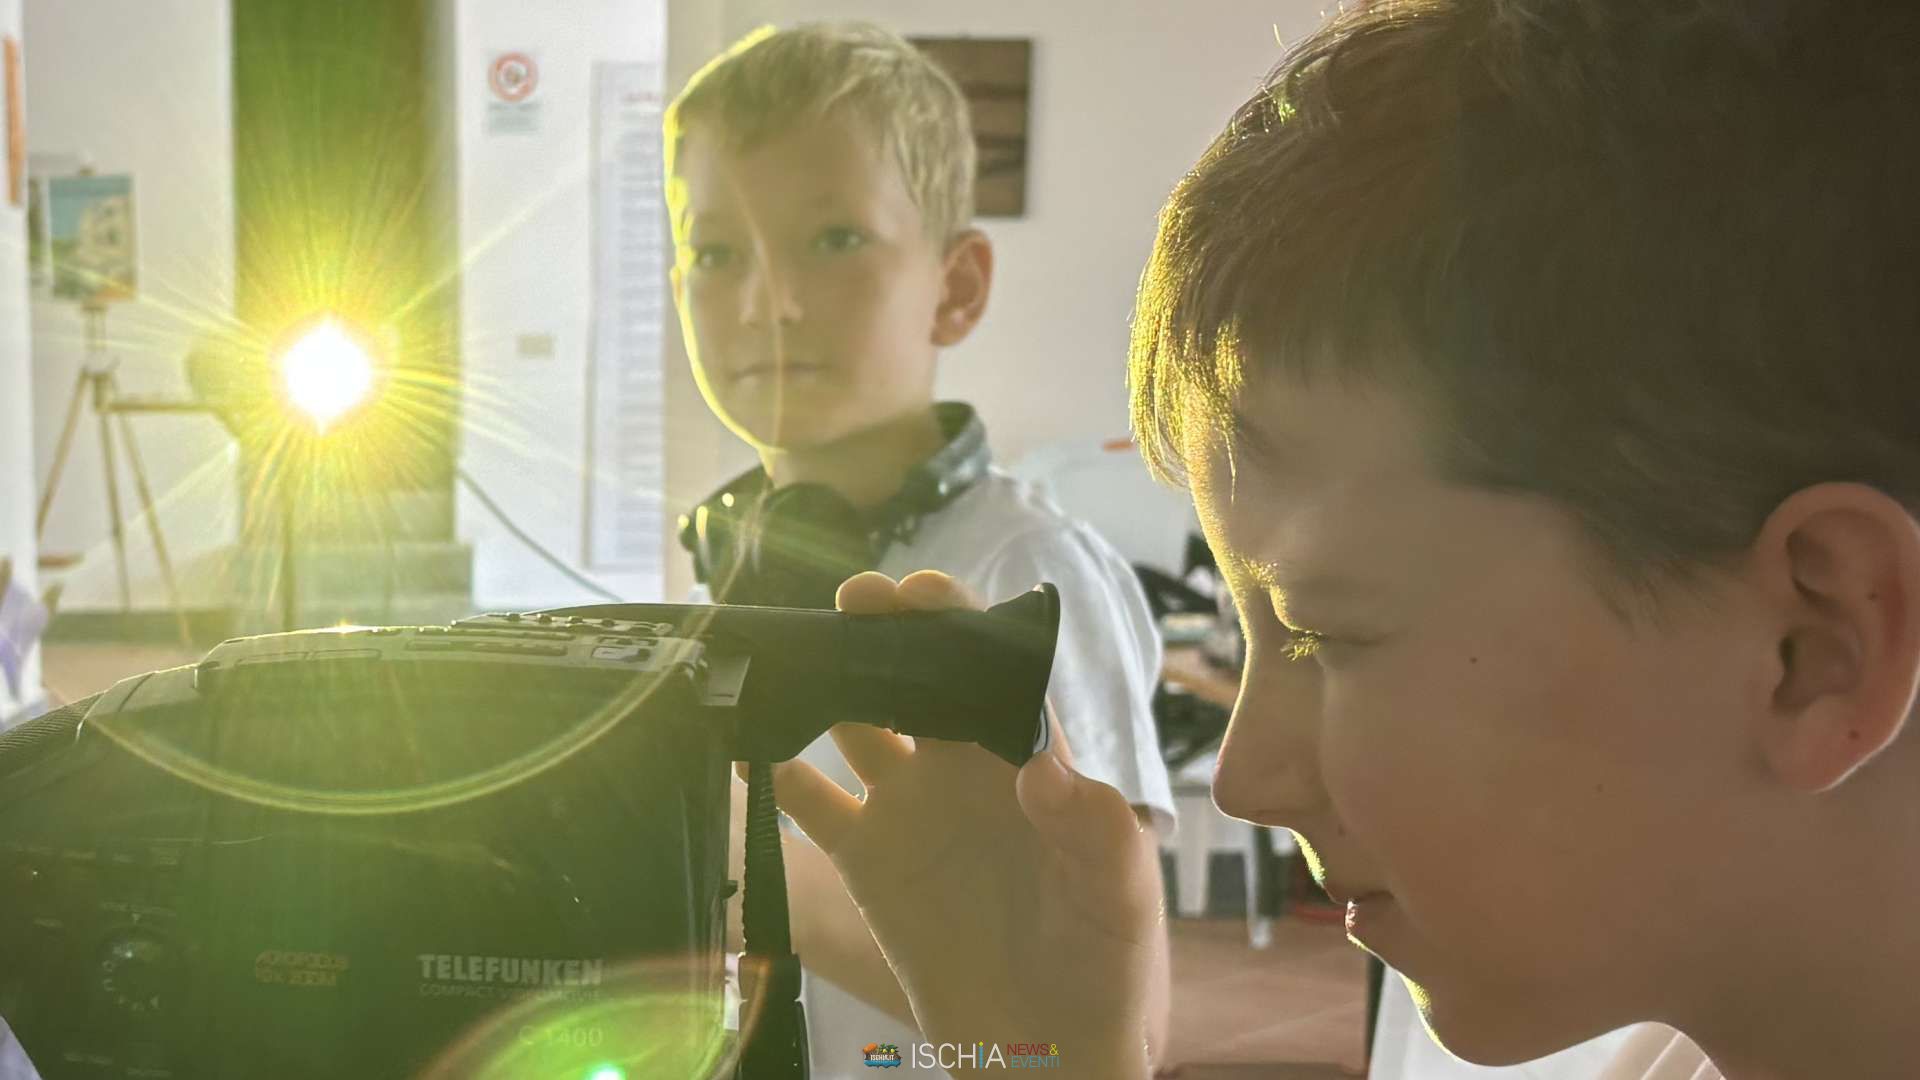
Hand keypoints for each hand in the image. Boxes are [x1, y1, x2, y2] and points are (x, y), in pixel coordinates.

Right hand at [764, 570, 1162, 1076]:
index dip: (956, 619)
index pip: (991, 664)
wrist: (1050, 1053)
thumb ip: (1095, 830)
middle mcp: (964, 765)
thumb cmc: (1106, 967)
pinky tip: (740, 747)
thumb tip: (1044, 767)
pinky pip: (809, 801)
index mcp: (1028, 754)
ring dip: (821, 683)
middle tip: (849, 600)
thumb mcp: (1119, 897)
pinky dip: (771, 772)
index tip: (921, 592)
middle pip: (915, 673)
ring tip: (784, 656)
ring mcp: (910, 807)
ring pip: (852, 718)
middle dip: (881, 629)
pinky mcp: (866, 858)